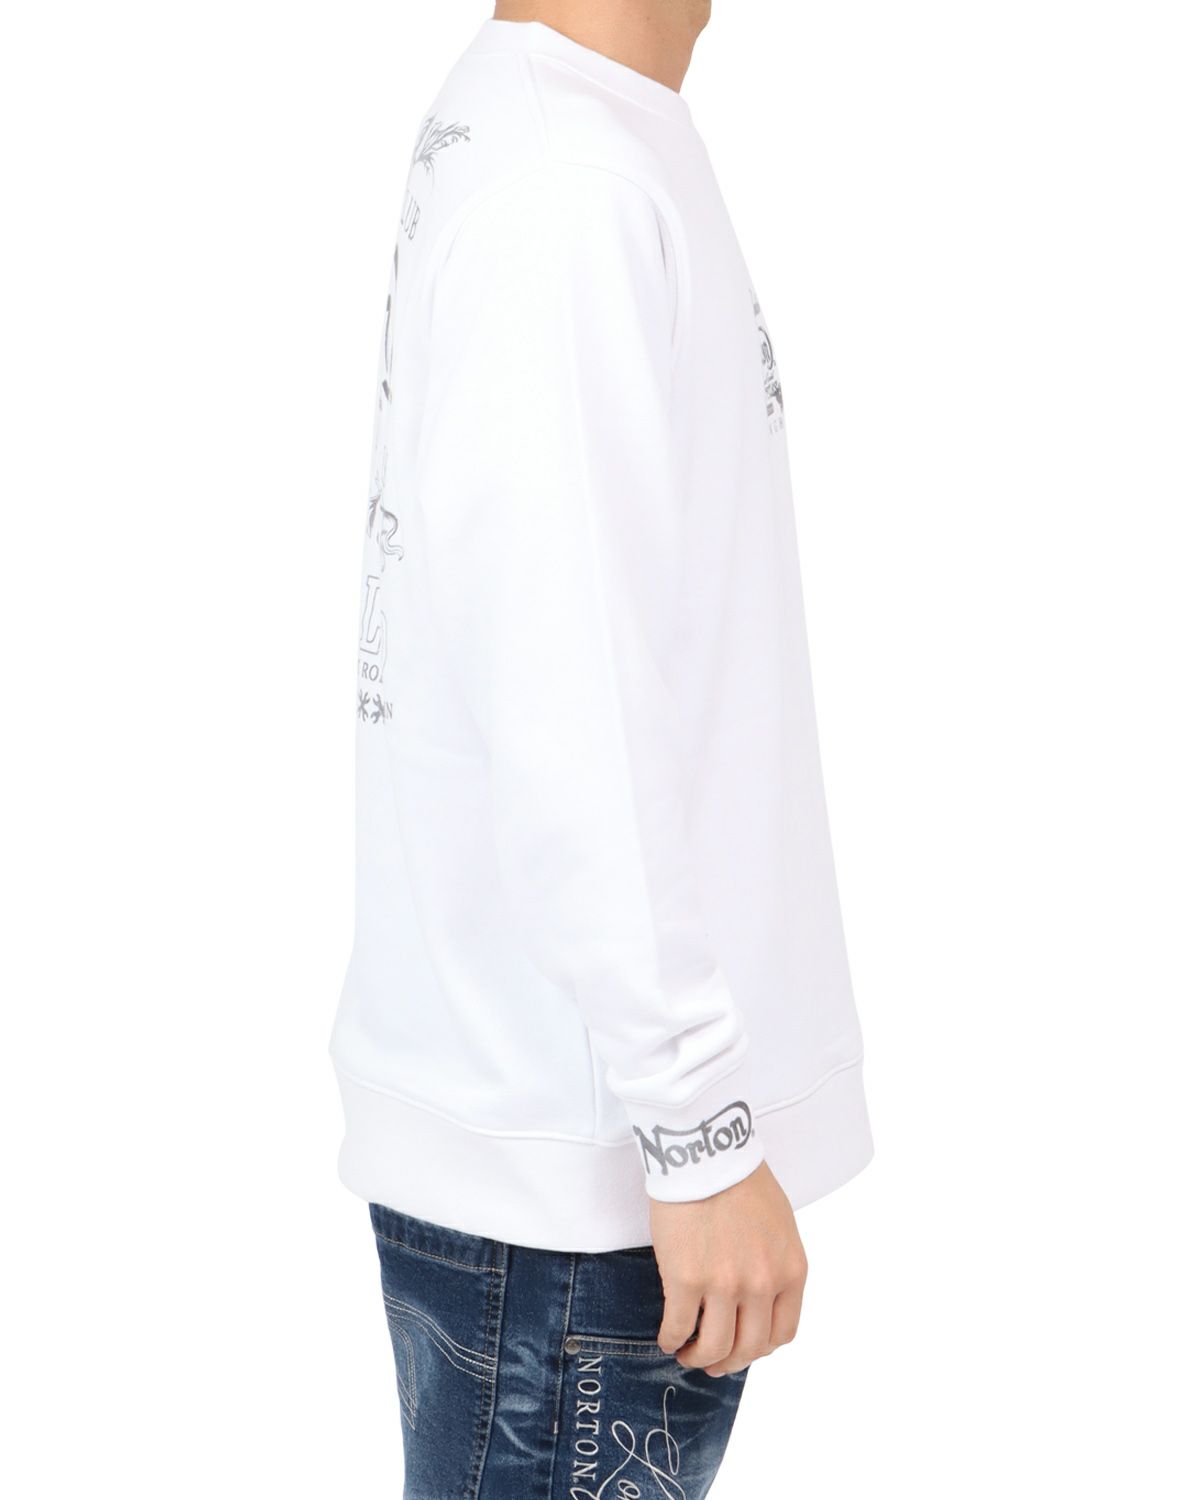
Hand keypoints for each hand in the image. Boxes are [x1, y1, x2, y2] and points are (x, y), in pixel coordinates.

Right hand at [649, 1161, 807, 1376]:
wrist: (705, 1153)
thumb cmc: (740, 1179)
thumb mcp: (779, 1226)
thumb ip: (774, 1264)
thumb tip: (757, 1298)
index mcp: (790, 1271)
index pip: (782, 1333)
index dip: (760, 1348)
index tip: (743, 1346)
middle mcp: (761, 1284)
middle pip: (749, 1348)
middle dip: (729, 1362)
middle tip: (712, 1360)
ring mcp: (723, 1285)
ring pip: (714, 1347)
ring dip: (699, 1358)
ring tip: (686, 1352)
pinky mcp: (684, 1279)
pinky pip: (677, 1327)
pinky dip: (671, 1339)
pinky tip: (667, 1337)